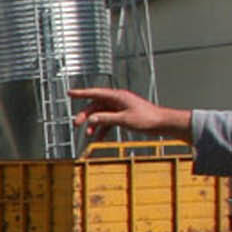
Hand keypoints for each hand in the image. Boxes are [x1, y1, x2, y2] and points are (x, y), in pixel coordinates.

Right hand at [72, 85, 188, 140]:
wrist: (161, 123)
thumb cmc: (146, 118)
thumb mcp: (124, 120)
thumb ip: (106, 119)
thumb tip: (91, 119)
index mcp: (117, 97)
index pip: (95, 93)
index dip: (81, 93)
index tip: (69, 93)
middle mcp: (117, 101)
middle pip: (96, 106)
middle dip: (85, 115)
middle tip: (76, 124)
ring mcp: (120, 108)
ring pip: (101, 115)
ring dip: (94, 125)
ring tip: (88, 135)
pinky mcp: (123, 116)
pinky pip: (109, 121)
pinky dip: (104, 129)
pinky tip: (99, 138)